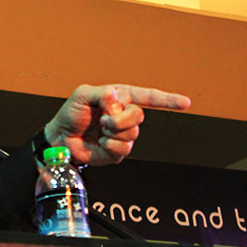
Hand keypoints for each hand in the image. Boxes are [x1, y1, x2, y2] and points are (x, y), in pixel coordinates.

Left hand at [44, 84, 190, 166]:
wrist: (61, 138)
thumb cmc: (71, 114)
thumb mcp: (82, 95)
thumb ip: (102, 94)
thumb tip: (117, 101)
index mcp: (120, 97)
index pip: (148, 97)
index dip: (167, 100)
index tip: (185, 103)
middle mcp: (124, 114)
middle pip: (139, 116)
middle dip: (120, 119)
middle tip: (104, 119)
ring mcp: (123, 134)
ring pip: (132, 133)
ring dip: (113, 132)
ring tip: (100, 129)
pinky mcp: (119, 151)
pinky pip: (123, 148)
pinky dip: (109, 145)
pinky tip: (100, 142)